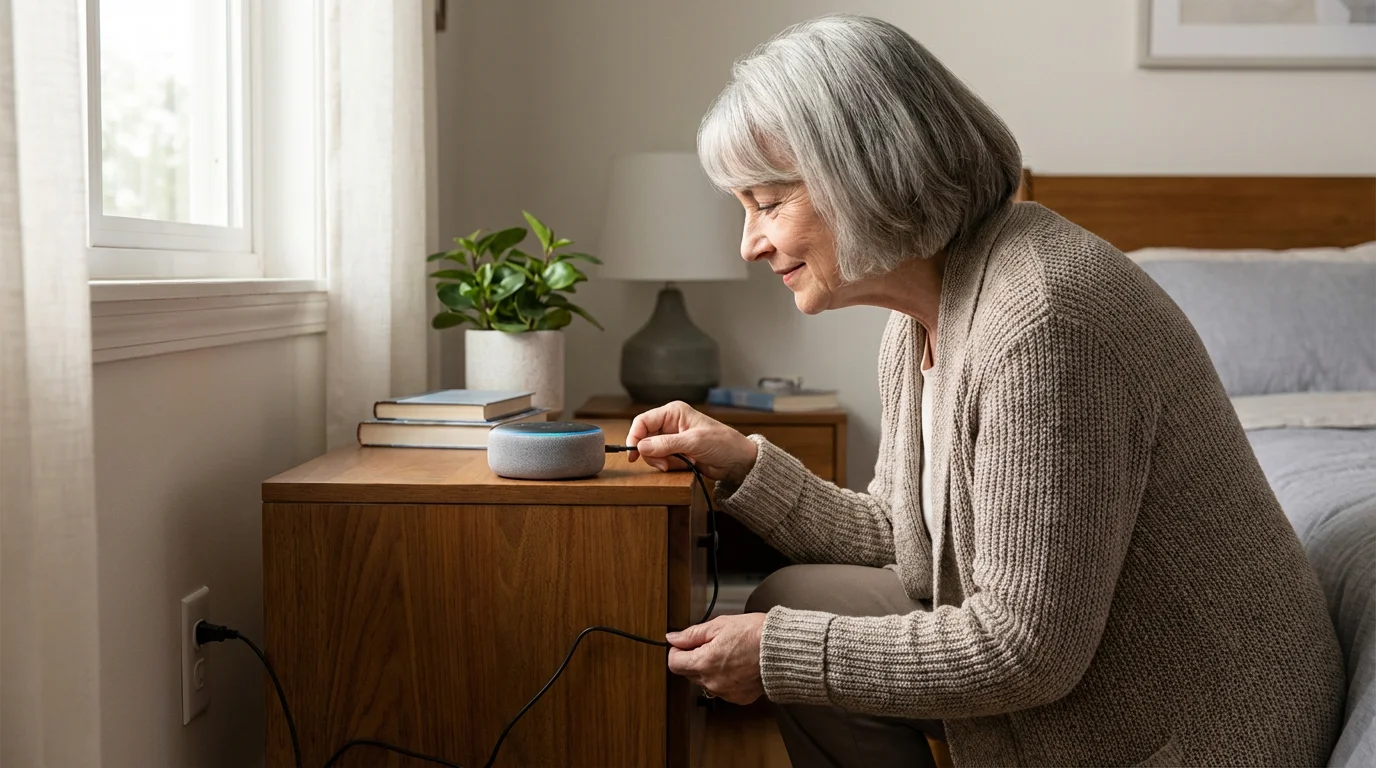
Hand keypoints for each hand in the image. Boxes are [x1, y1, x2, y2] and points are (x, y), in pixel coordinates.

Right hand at [627, 401, 758, 484]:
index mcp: (673, 412)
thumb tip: (641, 446)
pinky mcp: (676, 452)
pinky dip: (670, 466)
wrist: (738, 461)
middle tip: (664, 463)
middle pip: (645, 438)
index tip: (633, 453)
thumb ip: (666, 444)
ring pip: (652, 452)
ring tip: (682, 462)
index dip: (635, 436)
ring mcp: (673, 439)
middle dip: (652, 453)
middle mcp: (670, 424)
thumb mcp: (694, 442)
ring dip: (663, 461)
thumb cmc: (723, 443)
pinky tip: (686, 464)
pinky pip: (662, 461)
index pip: (643, 421)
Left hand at [666, 614, 766, 704]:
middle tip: (712, 644)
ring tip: (728, 654)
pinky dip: (725, 679)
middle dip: (694, 658)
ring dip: (709, 670)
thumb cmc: (755, 634)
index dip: (677, 651)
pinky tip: (738, 666)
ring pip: (705, 682)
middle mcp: (712, 682)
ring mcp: (725, 692)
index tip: (684, 644)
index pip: (674, 663)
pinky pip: (723, 689)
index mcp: (704, 662)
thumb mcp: (720, 625)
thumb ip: (692, 634)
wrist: (783, 650)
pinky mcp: (739, 698)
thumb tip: (673, 638)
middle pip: (689, 673)